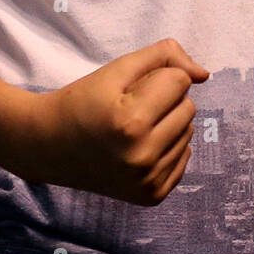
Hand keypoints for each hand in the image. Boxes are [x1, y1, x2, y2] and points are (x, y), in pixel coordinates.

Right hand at [35, 38, 208, 206]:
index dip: (157, 76)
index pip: (180, 81)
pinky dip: (168, 146)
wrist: (49, 146)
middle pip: (189, 107)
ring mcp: (147, 182)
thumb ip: (163, 56)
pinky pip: (185, 156)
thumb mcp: (118, 69)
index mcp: (131, 123)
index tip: (130, 88)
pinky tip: (139, 147)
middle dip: (164, 99)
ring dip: (167, 122)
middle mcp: (142, 157)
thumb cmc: (83, 101)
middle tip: (130, 107)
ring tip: (132, 127)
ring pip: (189, 131)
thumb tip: (204, 74)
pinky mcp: (151, 197)